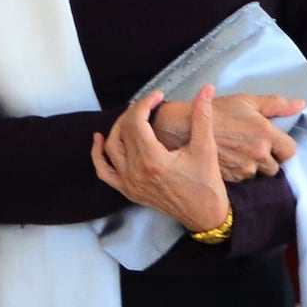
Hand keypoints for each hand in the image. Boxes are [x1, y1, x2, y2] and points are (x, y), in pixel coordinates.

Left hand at [92, 87, 229, 233]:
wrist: (206, 216)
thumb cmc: (207, 185)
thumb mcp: (206, 148)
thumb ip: (202, 116)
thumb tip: (206, 89)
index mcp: (153, 160)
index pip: (136, 122)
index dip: (145, 103)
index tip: (158, 96)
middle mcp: (135, 172)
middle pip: (123, 132)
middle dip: (134, 113)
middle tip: (148, 104)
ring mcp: (128, 183)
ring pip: (111, 148)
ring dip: (117, 128)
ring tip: (131, 116)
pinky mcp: (127, 191)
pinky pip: (104, 171)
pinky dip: (98, 154)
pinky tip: (99, 140)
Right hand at [151, 93, 300, 180]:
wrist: (185, 127)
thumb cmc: (215, 112)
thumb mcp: (246, 101)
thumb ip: (276, 104)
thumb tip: (298, 105)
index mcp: (266, 134)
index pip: (291, 151)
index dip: (282, 147)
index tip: (272, 142)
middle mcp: (259, 154)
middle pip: (276, 166)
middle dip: (267, 158)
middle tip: (251, 146)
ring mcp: (245, 168)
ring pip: (258, 174)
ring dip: (253, 166)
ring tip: (238, 152)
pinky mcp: (232, 178)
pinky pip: (243, 179)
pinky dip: (238, 172)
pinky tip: (229, 159)